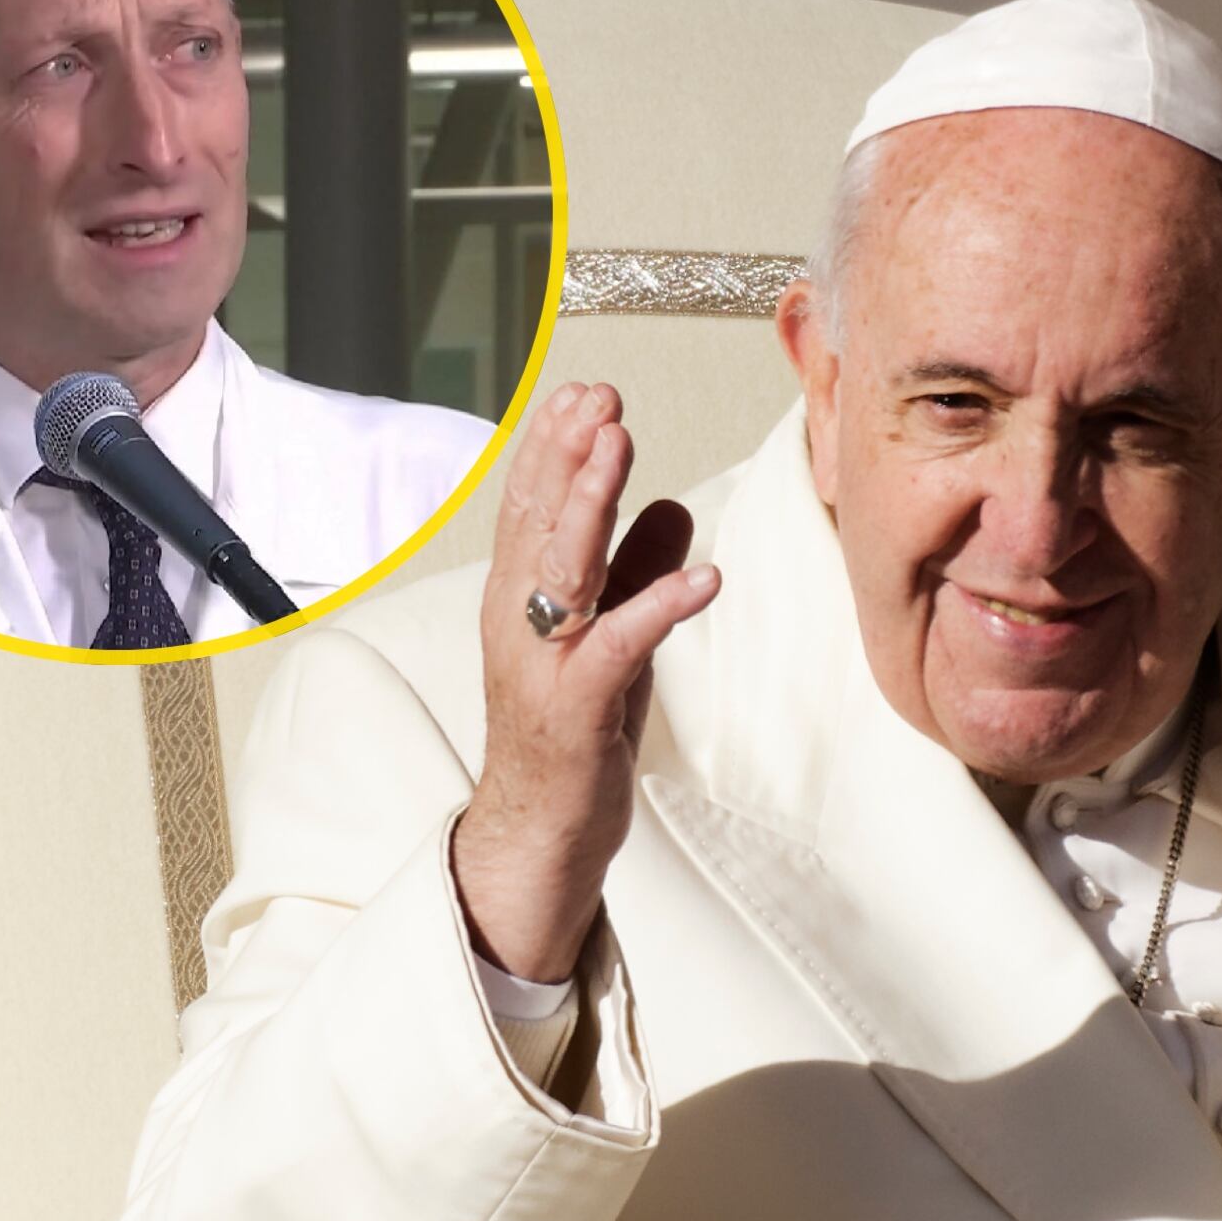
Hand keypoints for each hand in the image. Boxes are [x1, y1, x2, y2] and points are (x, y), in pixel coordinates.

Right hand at [452, 381, 719, 981]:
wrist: (542, 829)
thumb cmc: (576, 731)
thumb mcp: (613, 636)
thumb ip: (635, 571)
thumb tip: (674, 506)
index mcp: (522, 596)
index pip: (532, 504)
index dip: (556, 445)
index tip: (587, 391)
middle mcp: (520, 620)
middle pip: (540, 520)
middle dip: (569, 453)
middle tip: (599, 397)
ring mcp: (543, 664)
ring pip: (563, 567)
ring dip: (594, 502)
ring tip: (623, 446)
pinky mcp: (576, 709)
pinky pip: (616, 647)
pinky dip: (657, 605)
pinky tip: (701, 577)